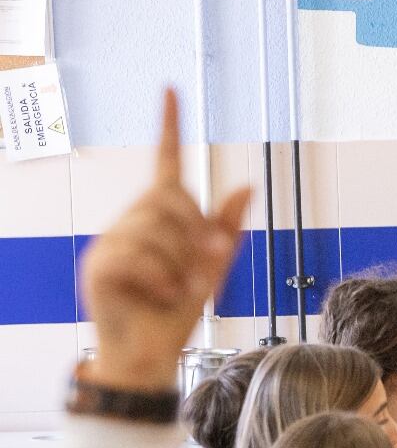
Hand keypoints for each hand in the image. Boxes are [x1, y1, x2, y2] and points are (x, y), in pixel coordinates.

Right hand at [80, 89, 250, 391]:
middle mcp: (130, 224)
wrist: (151, 356)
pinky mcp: (98, 267)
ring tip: (179, 289)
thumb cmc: (178, 313)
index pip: (165, 164)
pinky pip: (139, 256)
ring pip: (156, 229)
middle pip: (169, 198)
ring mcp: (110, 244)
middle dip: (196, 230)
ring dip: (181, 262)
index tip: (171, 91)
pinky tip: (163, 296)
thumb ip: (227, 229)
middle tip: (207, 263)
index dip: (168, 128)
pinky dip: (162, 278)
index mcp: (159, 219)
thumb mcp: (213, 268)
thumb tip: (247, 185)